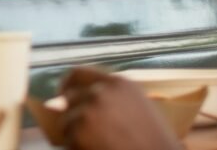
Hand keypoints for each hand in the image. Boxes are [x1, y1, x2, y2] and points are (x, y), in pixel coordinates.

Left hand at [61, 66, 180, 149]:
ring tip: (98, 146)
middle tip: (81, 131)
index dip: (67, 85)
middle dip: (72, 115)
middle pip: (69, 99)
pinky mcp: (79, 133)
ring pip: (66, 122)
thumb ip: (111, 99)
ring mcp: (89, 111)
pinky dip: (77, 148)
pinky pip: (67, 142)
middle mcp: (102, 92)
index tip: (62, 95)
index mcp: (119, 84)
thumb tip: (75, 100)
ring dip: (75, 136)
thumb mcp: (139, 110)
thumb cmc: (154, 144)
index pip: (79, 73)